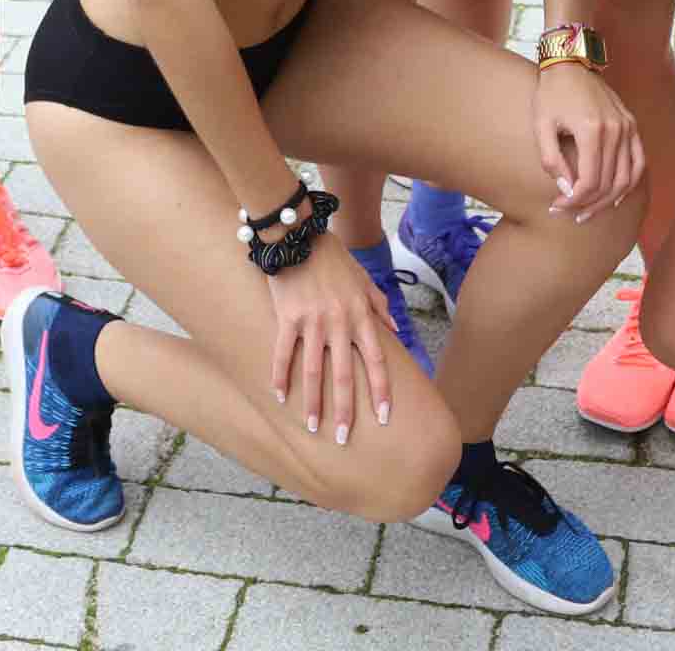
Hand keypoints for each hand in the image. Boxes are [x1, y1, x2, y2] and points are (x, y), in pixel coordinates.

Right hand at [265, 244, 393, 444]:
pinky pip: (283, 353)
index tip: (386, 417)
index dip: (382, 391)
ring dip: (314, 403)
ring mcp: (312, 322)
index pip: (377, 362)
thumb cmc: (332, 258)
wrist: (299, 235)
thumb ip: (379, 306)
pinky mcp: (287, 318)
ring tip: (313, 428)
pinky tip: (279, 398)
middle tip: (345, 440)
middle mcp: (339, 323)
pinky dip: (280, 376)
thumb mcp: (363, 279)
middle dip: (347, 410)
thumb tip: (395, 331)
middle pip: (346, 375)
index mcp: (360, 316)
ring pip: (314, 371)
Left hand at [532, 65, 642, 222]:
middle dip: (586, 205)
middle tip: (568, 213)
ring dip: (607, 201)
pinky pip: (638, 162)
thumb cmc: (551, 93)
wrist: (570, 62)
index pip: (589, 182)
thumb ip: (552, 161)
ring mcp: (627, 128)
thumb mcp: (541, 125)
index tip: (557, 207)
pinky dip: (630, 184)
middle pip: (607, 184)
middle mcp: (616, 131)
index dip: (573, 201)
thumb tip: (567, 191)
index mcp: (592, 130)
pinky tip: (615, 198)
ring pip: (625, 179)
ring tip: (588, 212)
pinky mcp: (631, 125)